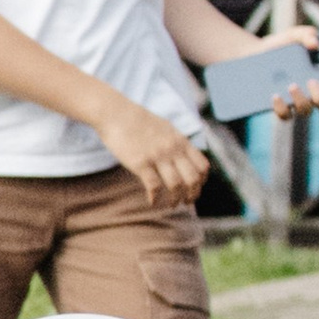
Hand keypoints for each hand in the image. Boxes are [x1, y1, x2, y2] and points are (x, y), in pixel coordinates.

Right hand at [91, 88, 208, 209]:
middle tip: (187, 202)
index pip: (202, 166)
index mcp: (180, 141)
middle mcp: (172, 149)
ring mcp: (157, 156)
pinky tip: (152, 201)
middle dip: (192, 194)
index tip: (195, 188)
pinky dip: (155, 198)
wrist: (116, 114)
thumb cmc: (138, 121)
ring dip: (175, 199)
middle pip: (192, 179)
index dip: (202, 181)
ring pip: (176, 185)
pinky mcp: (140, 163)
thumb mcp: (165, 128)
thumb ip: (176, 142)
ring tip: (171, 204)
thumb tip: (183, 155)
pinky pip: (154, 186)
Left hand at [269, 25, 318, 121]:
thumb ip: (306, 35)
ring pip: (305, 110)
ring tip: (292, 85)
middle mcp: (312, 94)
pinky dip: (281, 108)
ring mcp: (295, 102)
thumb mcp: (294, 35)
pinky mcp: (279, 107)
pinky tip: (275, 95)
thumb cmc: (282, 45)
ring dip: (301, 100)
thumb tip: (315, 44)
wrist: (254, 54)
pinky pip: (284, 115)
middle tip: (311, 81)